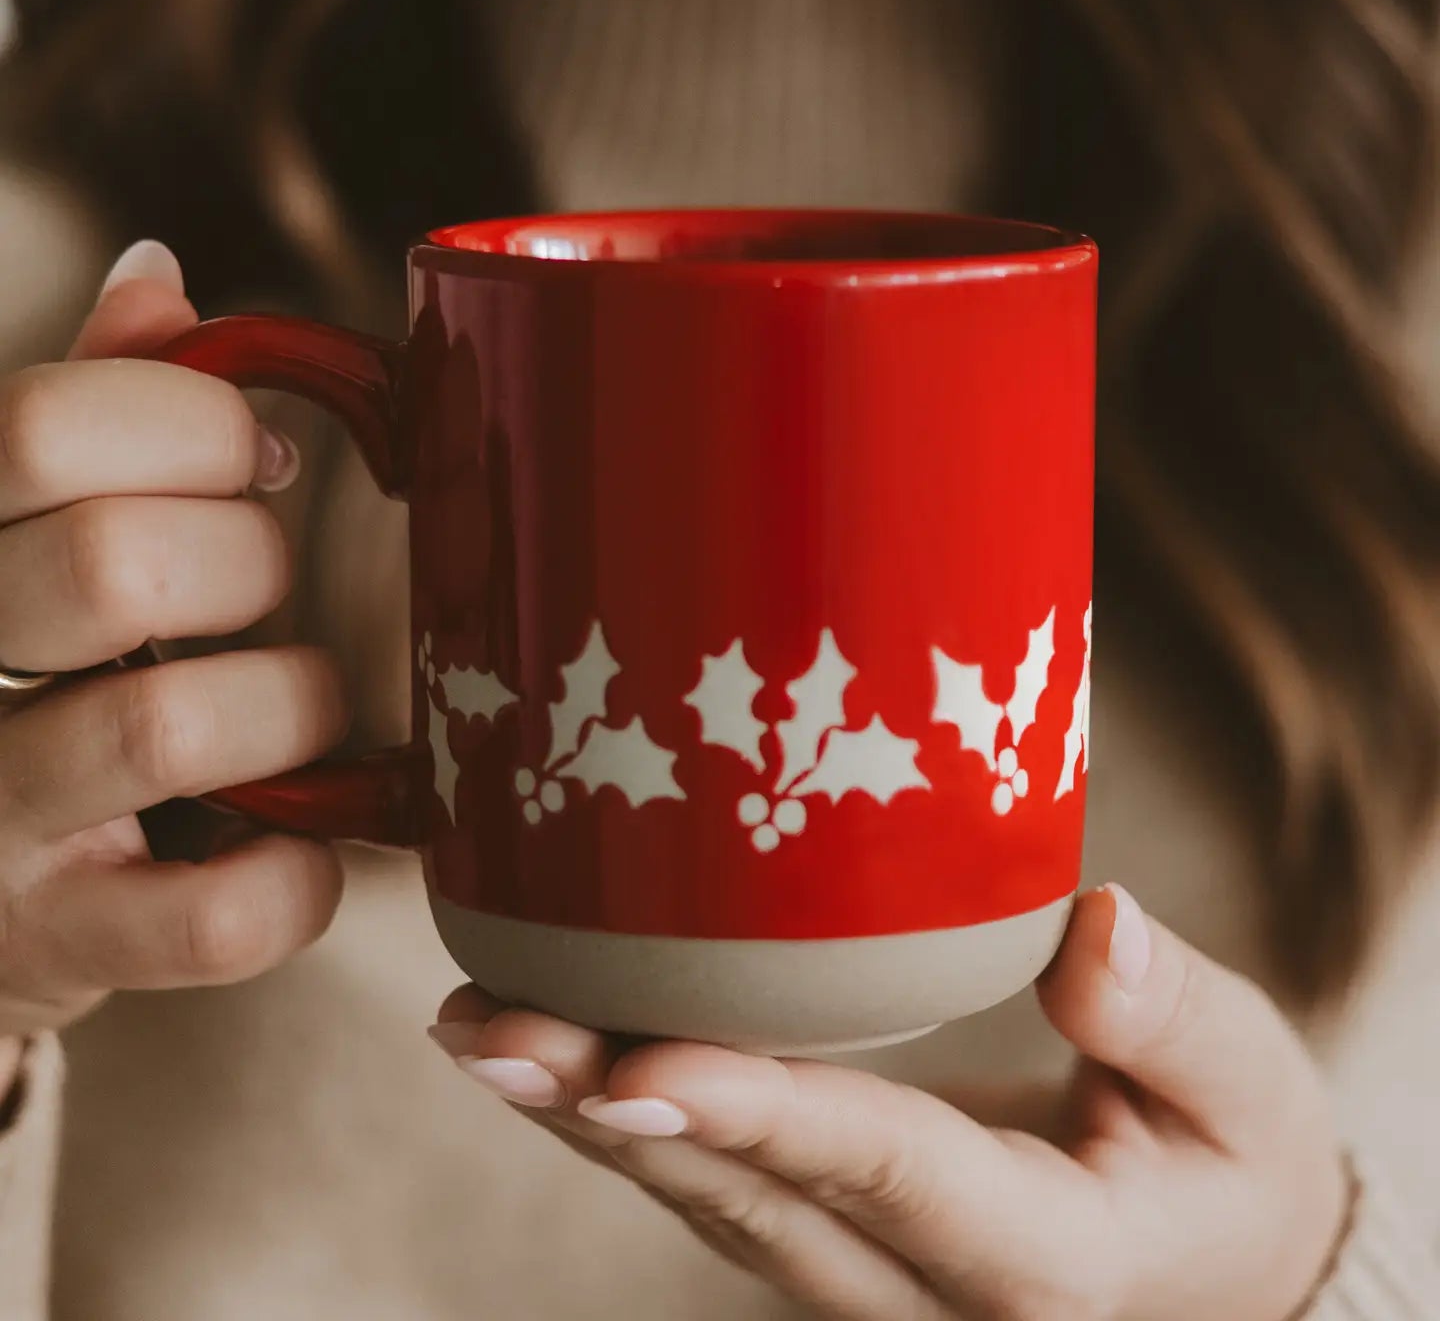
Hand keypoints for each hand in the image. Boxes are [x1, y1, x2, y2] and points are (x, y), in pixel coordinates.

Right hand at [0, 242, 347, 1039]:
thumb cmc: (27, 689)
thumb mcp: (25, 540)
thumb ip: (82, 425)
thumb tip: (160, 277)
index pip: (40, 427)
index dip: (195, 421)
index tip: (261, 456)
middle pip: (114, 563)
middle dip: (252, 560)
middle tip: (270, 586)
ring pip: (170, 727)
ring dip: (293, 705)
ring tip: (298, 708)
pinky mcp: (56, 948)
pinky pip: (218, 914)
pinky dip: (301, 874)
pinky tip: (303, 840)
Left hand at [432, 886, 1348, 1320]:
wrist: (1211, 1269)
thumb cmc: (1228, 1167)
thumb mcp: (1247, 1095)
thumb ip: (1176, 1022)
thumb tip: (1094, 926)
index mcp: (1038, 1258)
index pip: (883, 1175)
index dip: (758, 1118)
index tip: (633, 1071)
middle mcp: (922, 1290)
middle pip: (751, 1201)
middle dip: (613, 1113)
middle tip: (491, 1033)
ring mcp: (862, 1277)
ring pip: (708, 1199)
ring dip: (585, 1114)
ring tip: (479, 1031)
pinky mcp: (830, 1236)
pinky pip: (715, 1177)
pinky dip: (623, 1112)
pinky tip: (544, 1048)